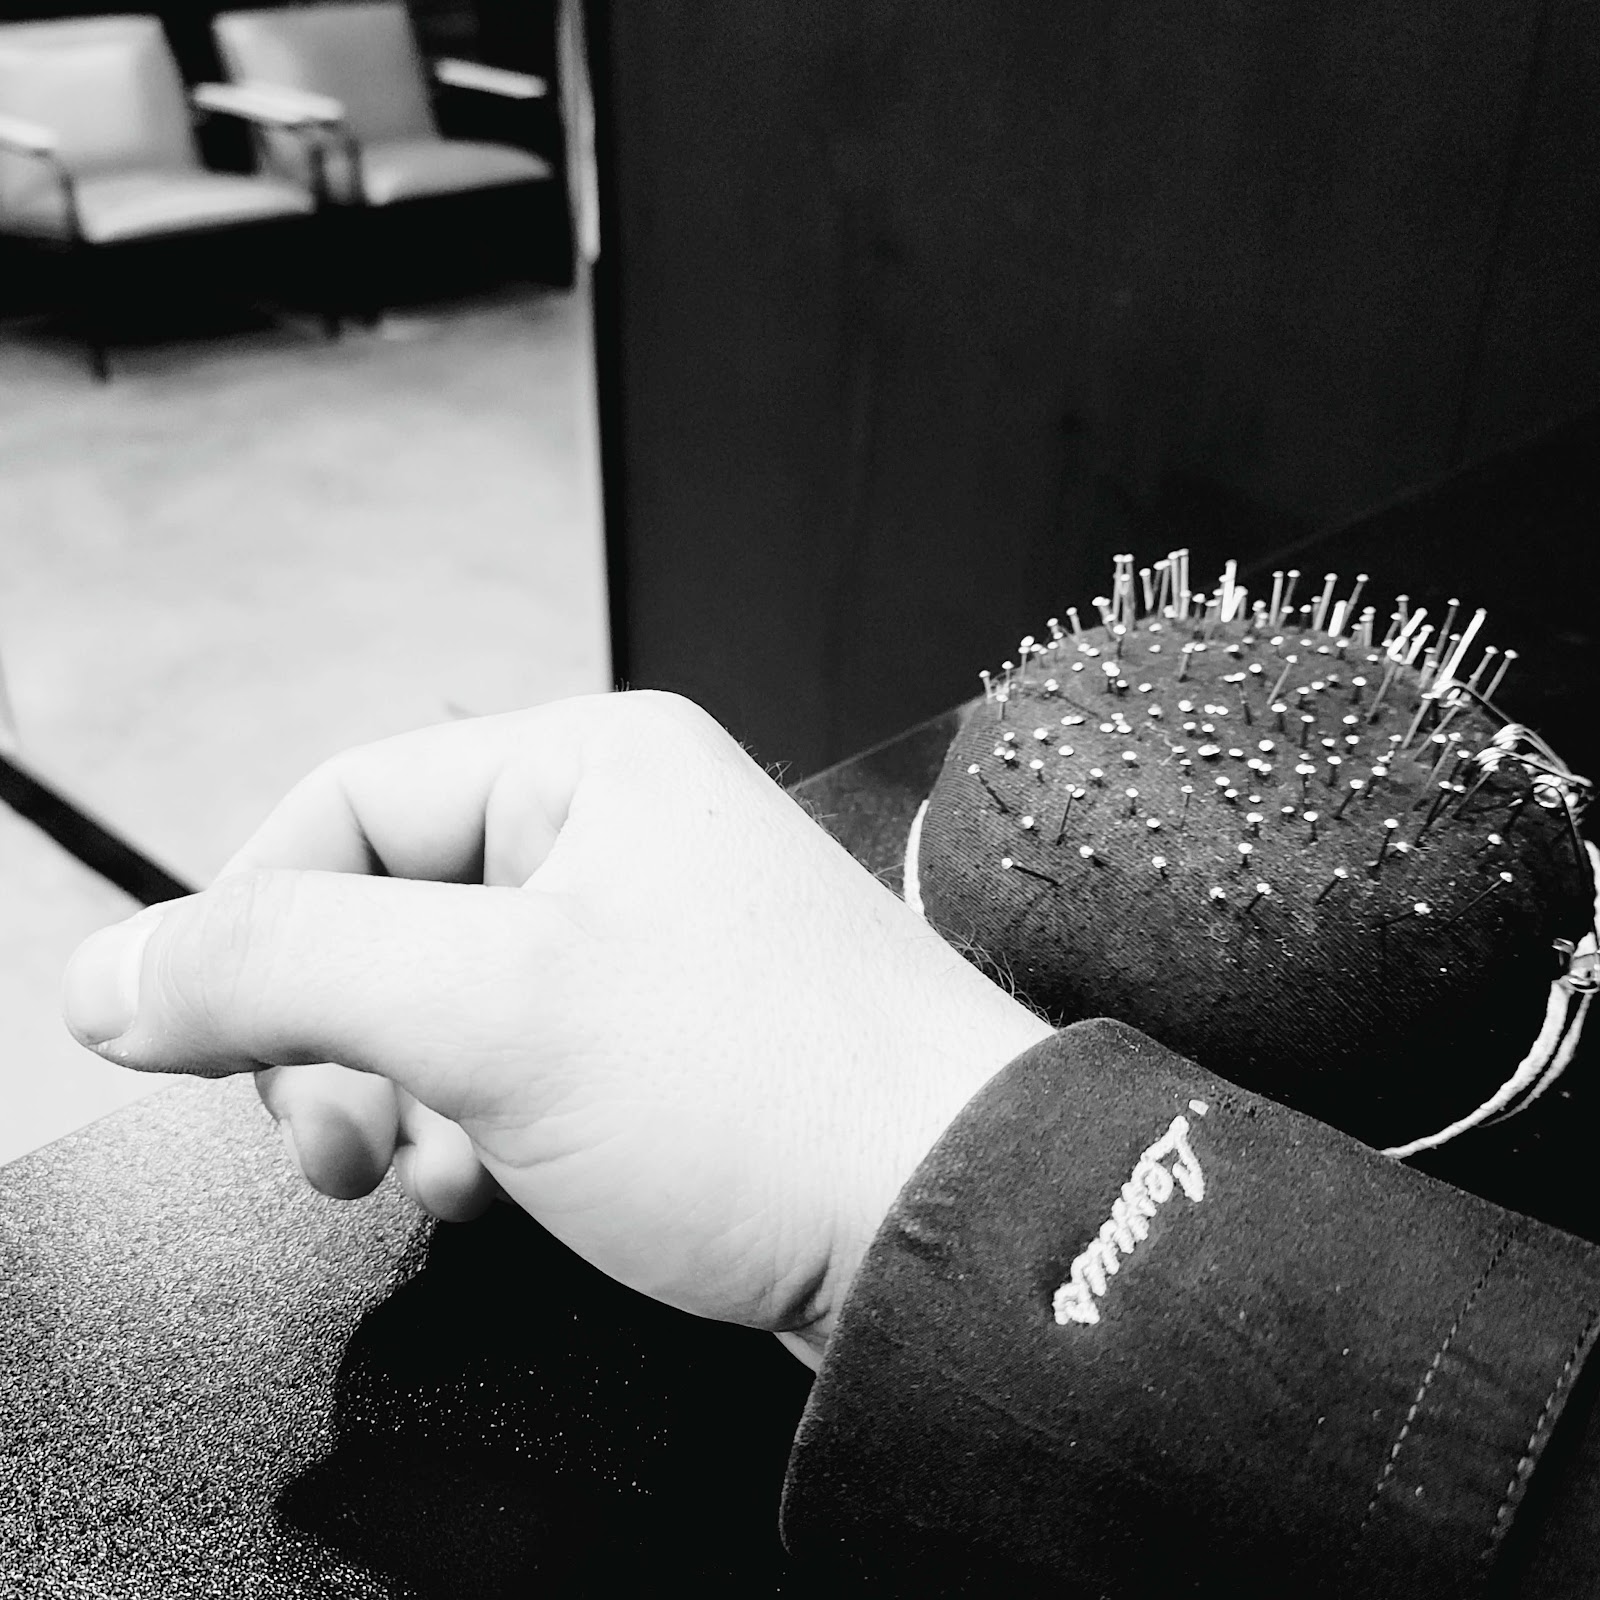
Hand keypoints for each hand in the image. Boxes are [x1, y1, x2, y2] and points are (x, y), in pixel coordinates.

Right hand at [61, 692, 1052, 1360]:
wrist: (946, 1230)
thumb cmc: (773, 1090)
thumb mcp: (490, 1009)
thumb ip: (280, 970)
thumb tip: (119, 972)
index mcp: (589, 766)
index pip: (346, 803)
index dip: (249, 921)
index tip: (197, 1038)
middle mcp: (620, 837)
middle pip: (384, 911)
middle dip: (331, 1038)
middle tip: (332, 1139)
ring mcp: (645, 945)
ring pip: (440, 1005)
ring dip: (399, 1099)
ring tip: (432, 1173)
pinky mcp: (664, 1045)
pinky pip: (510, 1068)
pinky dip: (472, 1132)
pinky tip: (494, 1187)